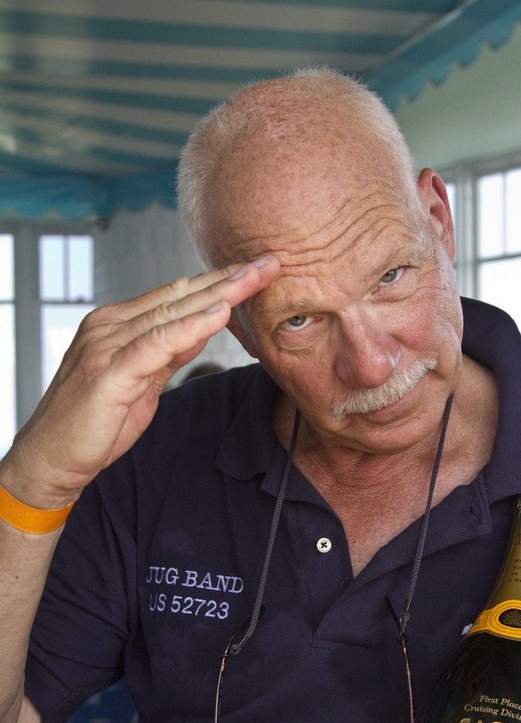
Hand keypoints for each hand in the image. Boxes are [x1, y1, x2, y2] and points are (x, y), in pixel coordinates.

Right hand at [3, 256, 278, 505]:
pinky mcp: (109, 372)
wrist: (51, 459)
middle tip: (269, 263)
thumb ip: (168, 353)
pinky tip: (219, 314)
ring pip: (172, 312)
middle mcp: (109, 325)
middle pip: (179, 295)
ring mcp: (107, 345)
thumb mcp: (142, 383)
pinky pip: (157, 344)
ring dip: (218, 294)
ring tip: (253, 279)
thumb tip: (202, 328)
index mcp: (117, 324)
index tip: (256, 270)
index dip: (218, 281)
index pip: (176, 294)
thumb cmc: (93, 424)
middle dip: (228, 278)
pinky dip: (190, 327)